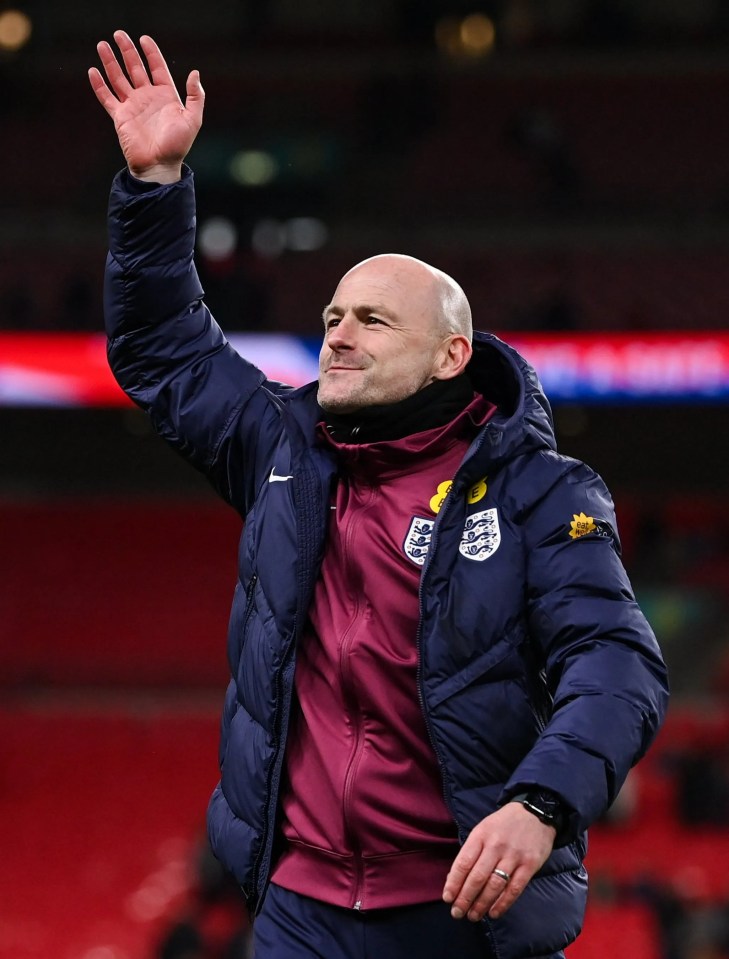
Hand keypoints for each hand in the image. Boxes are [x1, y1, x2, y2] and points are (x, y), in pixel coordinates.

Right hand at [88, 31, 203, 182]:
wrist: (158, 166)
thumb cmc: (177, 146)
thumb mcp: (192, 120)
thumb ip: (195, 97)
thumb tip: (195, 73)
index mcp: (166, 96)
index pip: (157, 68)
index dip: (151, 53)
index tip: (144, 39)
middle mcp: (148, 98)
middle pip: (136, 68)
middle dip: (127, 51)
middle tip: (119, 34)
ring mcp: (133, 106)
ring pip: (119, 78)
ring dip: (111, 62)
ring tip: (103, 45)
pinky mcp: (120, 117)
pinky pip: (107, 97)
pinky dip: (99, 85)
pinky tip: (93, 71)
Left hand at [442, 802, 555, 921]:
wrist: (535, 812)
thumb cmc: (503, 824)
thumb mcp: (483, 829)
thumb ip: (471, 851)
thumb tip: (455, 878)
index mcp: (481, 835)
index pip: (463, 863)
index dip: (454, 883)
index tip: (447, 898)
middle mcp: (496, 846)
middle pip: (477, 877)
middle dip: (465, 898)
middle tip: (457, 913)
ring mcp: (514, 856)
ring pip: (494, 885)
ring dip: (481, 904)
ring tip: (473, 916)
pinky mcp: (530, 865)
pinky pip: (514, 889)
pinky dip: (503, 904)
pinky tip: (493, 913)